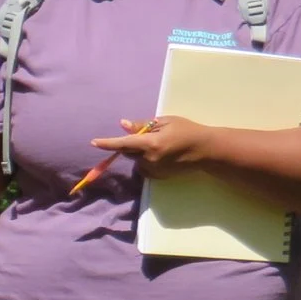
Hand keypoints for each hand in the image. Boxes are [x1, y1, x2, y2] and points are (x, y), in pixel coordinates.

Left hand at [88, 115, 213, 179]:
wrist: (206, 150)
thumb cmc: (187, 131)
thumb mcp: (165, 122)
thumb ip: (142, 125)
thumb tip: (122, 125)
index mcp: (151, 144)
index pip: (124, 143)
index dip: (108, 143)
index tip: (94, 142)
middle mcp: (150, 159)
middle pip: (128, 151)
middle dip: (131, 144)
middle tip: (148, 135)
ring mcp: (154, 170)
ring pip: (136, 160)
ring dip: (139, 153)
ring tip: (160, 145)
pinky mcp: (158, 177)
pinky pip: (144, 167)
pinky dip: (146, 161)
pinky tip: (162, 155)